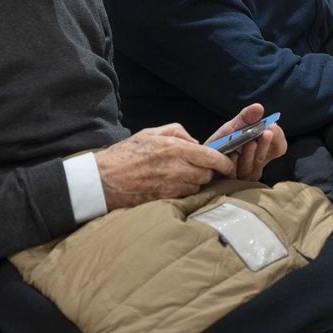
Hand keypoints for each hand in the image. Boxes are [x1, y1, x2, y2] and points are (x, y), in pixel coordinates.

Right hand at [95, 124, 232, 210]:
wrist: (104, 180)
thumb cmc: (126, 154)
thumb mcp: (151, 132)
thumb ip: (177, 132)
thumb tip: (195, 141)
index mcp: (175, 149)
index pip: (211, 157)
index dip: (224, 162)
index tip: (229, 163)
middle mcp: (177, 169)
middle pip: (208, 174)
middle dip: (208, 171)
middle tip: (199, 166)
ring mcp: (172, 187)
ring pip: (198, 185)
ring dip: (196, 181)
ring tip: (182, 174)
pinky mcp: (166, 200)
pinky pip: (185, 195)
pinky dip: (185, 190)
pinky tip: (173, 183)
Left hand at [204, 103, 286, 182]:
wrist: (203, 156)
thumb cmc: (223, 142)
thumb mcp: (234, 126)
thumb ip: (246, 117)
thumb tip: (258, 107)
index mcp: (262, 148)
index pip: (279, 146)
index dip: (277, 137)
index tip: (271, 128)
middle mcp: (257, 162)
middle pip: (268, 156)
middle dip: (266, 144)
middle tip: (265, 133)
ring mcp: (246, 173)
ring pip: (254, 166)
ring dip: (251, 154)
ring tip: (249, 143)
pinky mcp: (234, 181)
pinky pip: (237, 174)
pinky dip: (235, 163)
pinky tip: (232, 155)